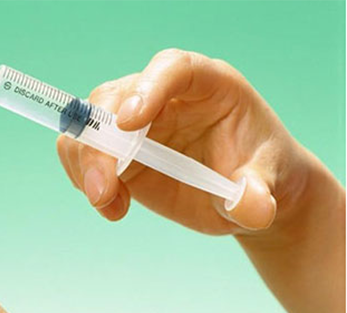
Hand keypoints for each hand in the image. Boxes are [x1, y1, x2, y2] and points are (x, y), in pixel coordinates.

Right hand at [57, 48, 311, 233]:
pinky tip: (111, 206)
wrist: (243, 192)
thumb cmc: (259, 174)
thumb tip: (246, 207)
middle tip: (102, 191)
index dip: (148, 88)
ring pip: (87, 125)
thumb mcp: (267, 185)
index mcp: (207, 85)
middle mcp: (163, 96)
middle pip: (113, 98)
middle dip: (99, 144)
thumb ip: (257, 196)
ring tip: (109, 204)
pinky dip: (83, 179)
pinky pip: (82, 152)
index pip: (172, 68)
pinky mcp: (117, 151)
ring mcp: (134, 123)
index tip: (129, 122)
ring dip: (85, 164)